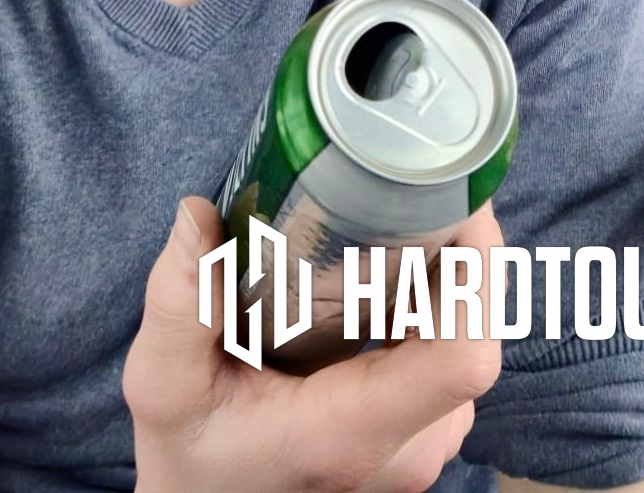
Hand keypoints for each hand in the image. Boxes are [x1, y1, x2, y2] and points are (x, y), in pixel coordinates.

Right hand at [125, 196, 504, 492]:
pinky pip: (451, 357)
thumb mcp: (164, 386)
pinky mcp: (422, 435)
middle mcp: (405, 448)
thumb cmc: (191, 456)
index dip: (479, 275)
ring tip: (405, 220)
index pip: (463, 359)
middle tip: (420, 186)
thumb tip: (196, 215)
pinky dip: (437, 306)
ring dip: (449, 278)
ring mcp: (421, 447)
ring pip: (467, 342)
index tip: (460, 204)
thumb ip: (179, 304)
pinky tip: (397, 270)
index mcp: (350, 432)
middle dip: (459, 252)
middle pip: (473, 334)